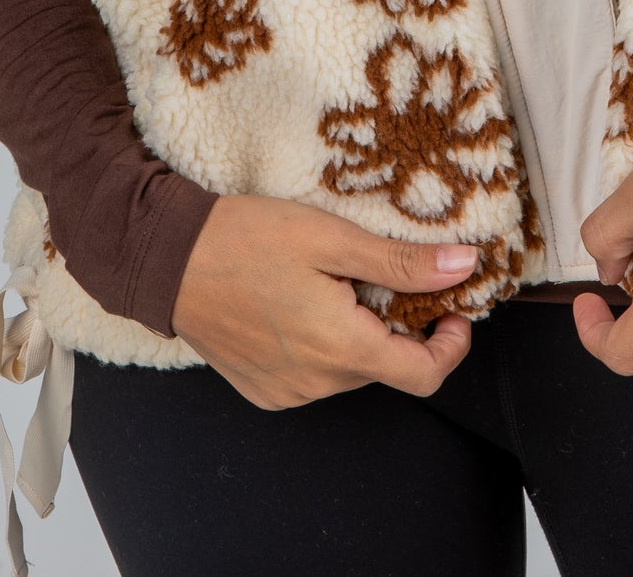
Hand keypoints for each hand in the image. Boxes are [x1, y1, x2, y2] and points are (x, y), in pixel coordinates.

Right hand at [170, 193, 477, 408]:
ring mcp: (287, 393)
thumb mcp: (332, 238)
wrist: (168, 260)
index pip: (424, 374)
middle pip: (386, 365)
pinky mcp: (264, 390)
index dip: (452, 344)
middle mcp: (316, 385)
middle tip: (383, 273)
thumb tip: (464, 267)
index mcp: (341, 349)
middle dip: (399, 325)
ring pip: (350, 369)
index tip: (454, 308)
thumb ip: (401, 262)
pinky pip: (315, 375)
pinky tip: (302, 303)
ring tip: (335, 282)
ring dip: (360, 333)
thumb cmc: (248, 238)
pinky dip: (326, 345)